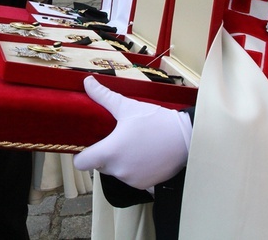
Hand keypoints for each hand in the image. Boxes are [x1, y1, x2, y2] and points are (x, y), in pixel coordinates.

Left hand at [73, 77, 191, 189]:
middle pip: (99, 165)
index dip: (81, 154)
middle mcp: (118, 170)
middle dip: (104, 154)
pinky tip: (143, 155)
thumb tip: (87, 81)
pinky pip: (130, 178)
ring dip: (119, 162)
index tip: (88, 145)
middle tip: (116, 138)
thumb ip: (103, 96)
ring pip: (115, 171)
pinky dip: (133, 169)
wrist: (186, 137)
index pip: (81, 163)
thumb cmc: (155, 121)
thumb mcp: (127, 106)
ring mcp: (131, 180)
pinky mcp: (144, 185)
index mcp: (110, 152)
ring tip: (133, 145)